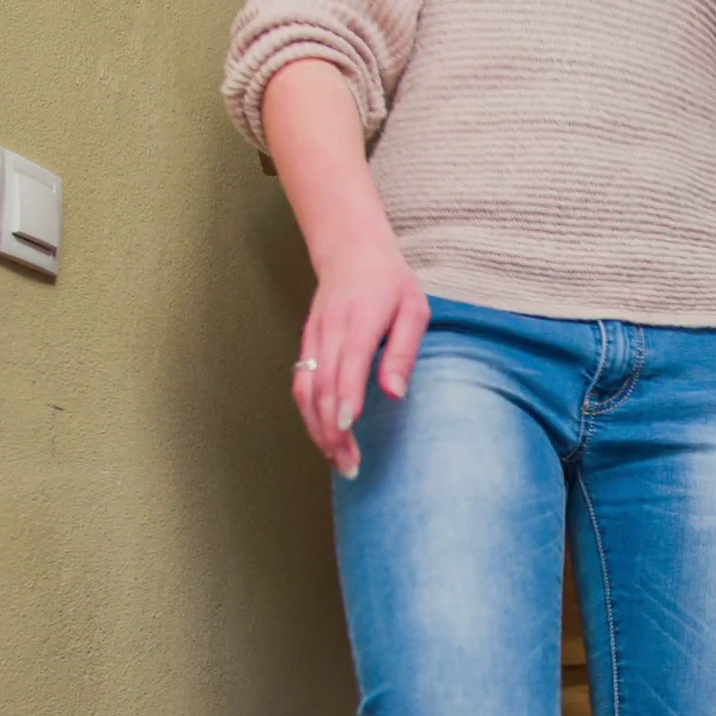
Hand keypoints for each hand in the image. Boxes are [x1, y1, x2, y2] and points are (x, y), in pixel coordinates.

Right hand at [293, 234, 427, 479]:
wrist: (351, 249)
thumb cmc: (391, 282)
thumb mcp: (414, 308)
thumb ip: (404, 351)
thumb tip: (396, 393)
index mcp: (360, 319)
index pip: (348, 363)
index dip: (345, 398)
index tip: (348, 428)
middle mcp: (331, 330)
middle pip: (323, 386)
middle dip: (333, 429)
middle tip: (350, 466)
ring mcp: (314, 337)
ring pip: (306, 390)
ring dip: (318, 429)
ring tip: (338, 461)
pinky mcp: (307, 344)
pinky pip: (301, 384)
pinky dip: (309, 414)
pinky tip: (325, 437)